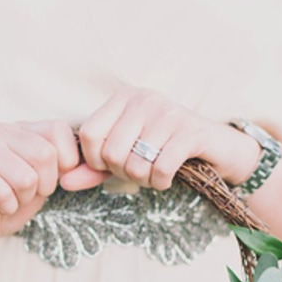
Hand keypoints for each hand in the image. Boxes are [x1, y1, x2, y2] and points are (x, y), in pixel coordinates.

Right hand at [0, 120, 80, 255]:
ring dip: (22, 199)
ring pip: (27, 178)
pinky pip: (5, 193)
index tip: (49, 180)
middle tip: (25, 194)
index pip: (58, 130)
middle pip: (46, 155)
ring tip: (7, 199)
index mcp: (19, 129)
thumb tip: (83, 161)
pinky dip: (5, 208)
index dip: (65, 162)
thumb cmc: (3, 203)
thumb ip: (60, 168)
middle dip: (43, 186)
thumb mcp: (40, 183)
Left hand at [61, 86, 261, 191]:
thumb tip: (63, 182)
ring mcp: (169, 113)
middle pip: (111, 152)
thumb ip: (94, 168)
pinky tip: (167, 177)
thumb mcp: (127, 154)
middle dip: (123, 173)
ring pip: (136, 164)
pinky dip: (161, 183)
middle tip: (139, 172)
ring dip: (144, 180)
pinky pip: (161, 169)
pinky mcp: (190, 131)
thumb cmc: (166, 149)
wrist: (218, 147)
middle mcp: (144, 99)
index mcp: (124, 98)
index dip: (95, 161)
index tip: (113, 166)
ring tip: (155, 173)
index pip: (89, 134)